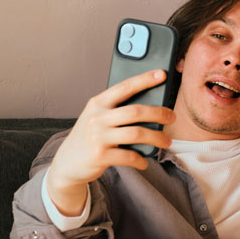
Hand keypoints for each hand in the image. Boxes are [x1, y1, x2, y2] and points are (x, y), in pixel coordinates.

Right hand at [47, 70, 175, 214]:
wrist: (67, 163)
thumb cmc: (89, 137)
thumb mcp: (97, 118)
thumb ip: (116, 110)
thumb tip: (151, 107)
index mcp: (98, 103)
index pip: (124, 87)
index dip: (144, 80)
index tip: (162, 74)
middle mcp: (97, 117)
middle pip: (135, 111)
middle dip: (159, 113)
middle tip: (172, 117)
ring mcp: (97, 136)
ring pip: (136, 133)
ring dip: (157, 138)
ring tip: (166, 141)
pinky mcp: (100, 155)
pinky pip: (129, 156)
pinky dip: (141, 160)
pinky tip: (144, 161)